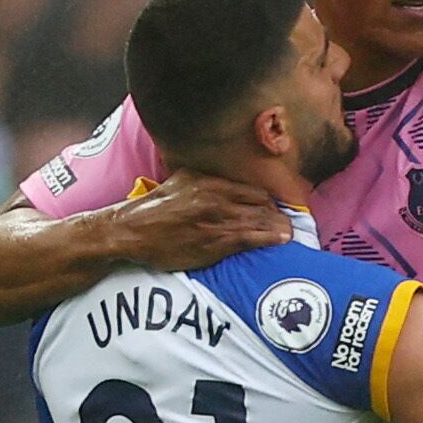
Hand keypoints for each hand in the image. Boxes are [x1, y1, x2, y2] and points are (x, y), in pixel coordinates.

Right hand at [117, 170, 290, 269]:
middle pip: (260, 204)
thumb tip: (222, 182)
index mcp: (208, 181)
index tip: (275, 209)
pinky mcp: (214, 242)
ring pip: (259, 221)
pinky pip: (250, 238)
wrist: (132, 231)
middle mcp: (215, 197)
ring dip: (279, 228)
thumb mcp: (180, 182)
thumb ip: (204, 180)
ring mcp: (216, 220)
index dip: (267, 201)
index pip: (251, 189)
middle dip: (277, 215)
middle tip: (288, 224)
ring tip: (290, 234)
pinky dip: (269, 239)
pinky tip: (281, 240)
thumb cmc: (154, 210)